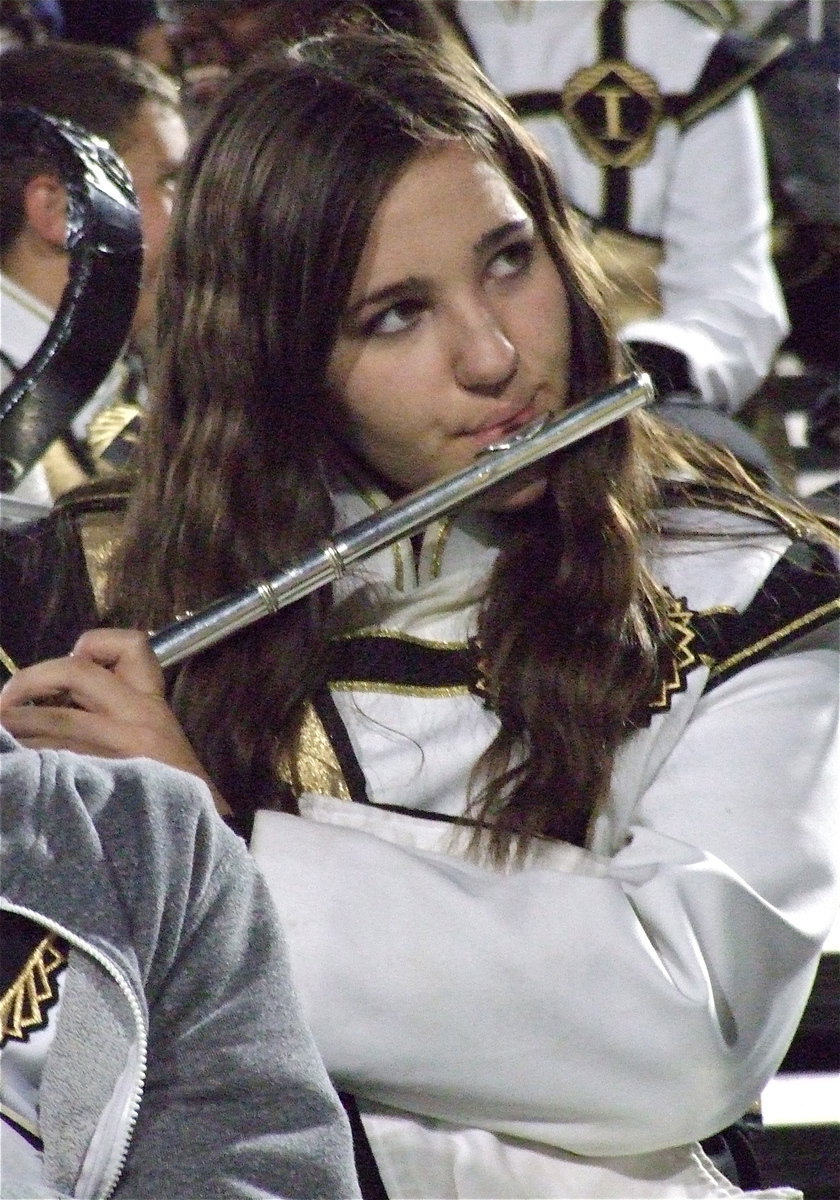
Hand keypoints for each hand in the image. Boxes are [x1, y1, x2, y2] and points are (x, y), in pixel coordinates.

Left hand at [0, 628, 231, 813]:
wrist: (194, 836)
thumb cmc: (170, 787)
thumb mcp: (155, 737)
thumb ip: (116, 710)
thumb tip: (54, 695)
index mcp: (153, 702)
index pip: (132, 646)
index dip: (95, 644)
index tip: (75, 659)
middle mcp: (138, 717)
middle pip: (76, 672)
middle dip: (29, 680)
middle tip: (6, 699)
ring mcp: (117, 749)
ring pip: (50, 719)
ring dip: (13, 725)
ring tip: (3, 732)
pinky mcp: (97, 780)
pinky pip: (48, 758)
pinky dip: (24, 758)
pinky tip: (18, 765)